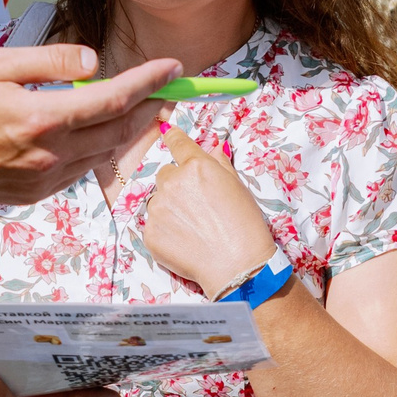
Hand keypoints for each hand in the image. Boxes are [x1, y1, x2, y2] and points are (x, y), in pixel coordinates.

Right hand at [0, 45, 178, 204]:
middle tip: (167, 89)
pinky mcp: (31, 194)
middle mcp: (47, 155)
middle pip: (118, 132)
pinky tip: (93, 132)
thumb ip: (49, 61)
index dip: (149, 83)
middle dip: (148, 108)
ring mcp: (41, 180)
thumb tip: (92, 62)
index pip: (113, 100)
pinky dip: (96, 150)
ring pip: (102, 155)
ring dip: (125, 131)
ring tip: (136, 106)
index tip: (172, 69)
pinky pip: (78, 171)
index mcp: (40, 119)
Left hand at [140, 126, 276, 298]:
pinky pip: (153, 225)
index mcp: (196, 166)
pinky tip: (185, 242)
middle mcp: (173, 182)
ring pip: (158, 201)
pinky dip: (165, 232)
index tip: (166, 131)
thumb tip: (213, 148)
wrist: (238, 264)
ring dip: (170, 209)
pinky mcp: (150, 233)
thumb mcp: (238, 187)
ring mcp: (158, 208)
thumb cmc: (245, 225)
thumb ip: (220, 164)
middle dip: (177, 185)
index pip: (178, 143)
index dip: (173, 137)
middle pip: (166, 175)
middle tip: (196, 206)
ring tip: (193, 228)